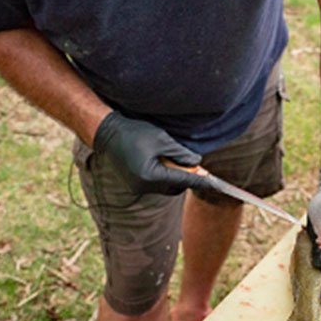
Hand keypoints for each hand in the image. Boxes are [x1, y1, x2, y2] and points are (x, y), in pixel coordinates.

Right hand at [91, 112, 210, 194]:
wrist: (107, 133)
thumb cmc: (134, 133)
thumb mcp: (162, 140)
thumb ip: (180, 153)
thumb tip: (197, 163)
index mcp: (150, 176)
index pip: (182, 180)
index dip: (199, 180)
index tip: (214, 182)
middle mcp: (143, 186)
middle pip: (174, 187)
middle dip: (186, 178)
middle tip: (196, 167)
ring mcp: (137, 187)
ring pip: (165, 186)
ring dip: (174, 177)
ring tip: (178, 161)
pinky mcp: (134, 183)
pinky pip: (155, 184)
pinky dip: (164, 176)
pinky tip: (165, 163)